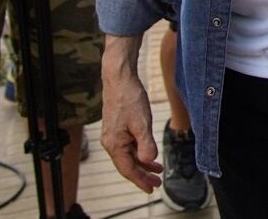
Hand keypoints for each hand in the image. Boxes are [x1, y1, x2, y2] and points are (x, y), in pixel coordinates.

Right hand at [100, 67, 161, 192]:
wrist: (120, 78)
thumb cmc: (129, 98)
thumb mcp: (142, 123)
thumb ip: (146, 144)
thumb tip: (148, 161)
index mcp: (114, 144)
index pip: (128, 169)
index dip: (140, 180)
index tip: (152, 188)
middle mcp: (110, 142)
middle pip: (127, 165)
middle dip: (143, 175)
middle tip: (157, 183)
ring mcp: (113, 135)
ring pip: (129, 156)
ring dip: (143, 164)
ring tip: (158, 170)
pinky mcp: (117, 128)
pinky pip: (128, 146)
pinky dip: (139, 152)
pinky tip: (149, 154)